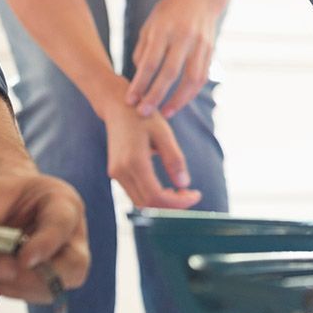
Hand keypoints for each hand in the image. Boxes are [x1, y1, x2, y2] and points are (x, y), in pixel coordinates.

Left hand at [0, 171, 88, 303]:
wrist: (12, 206)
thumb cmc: (10, 195)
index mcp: (64, 204)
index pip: (62, 225)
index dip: (46, 244)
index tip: (24, 261)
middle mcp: (71, 238)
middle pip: (74, 268)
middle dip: (36, 278)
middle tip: (1, 273)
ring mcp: (61, 263)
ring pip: (50, 289)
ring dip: (11, 287)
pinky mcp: (44, 282)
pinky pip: (29, 295)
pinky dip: (1, 289)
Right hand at [98, 77, 201, 208]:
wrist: (118, 107)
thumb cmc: (144, 117)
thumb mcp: (164, 133)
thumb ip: (174, 159)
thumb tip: (184, 184)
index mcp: (134, 161)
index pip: (155, 196)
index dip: (177, 202)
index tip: (196, 196)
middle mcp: (121, 171)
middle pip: (147, 204)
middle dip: (172, 205)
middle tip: (192, 195)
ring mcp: (116, 174)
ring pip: (140, 202)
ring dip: (162, 203)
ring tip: (183, 192)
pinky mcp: (116, 173)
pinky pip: (135, 193)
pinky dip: (153, 196)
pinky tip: (169, 189)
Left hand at [127, 0, 226, 117]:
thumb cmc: (170, 11)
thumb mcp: (151, 24)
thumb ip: (144, 50)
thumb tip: (140, 76)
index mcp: (164, 30)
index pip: (151, 63)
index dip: (140, 84)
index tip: (130, 100)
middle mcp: (184, 38)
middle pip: (170, 73)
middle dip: (156, 96)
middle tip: (143, 113)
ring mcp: (200, 45)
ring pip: (191, 79)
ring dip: (179, 99)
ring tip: (166, 113)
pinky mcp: (210, 50)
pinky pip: (201, 76)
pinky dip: (191, 91)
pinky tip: (180, 101)